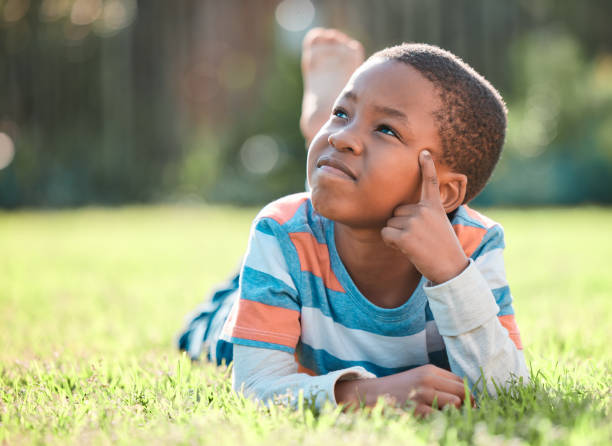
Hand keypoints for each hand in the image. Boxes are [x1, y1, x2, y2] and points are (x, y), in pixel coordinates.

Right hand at [335, 364, 471, 416]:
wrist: (372, 395)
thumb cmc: (399, 389)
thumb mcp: (419, 378)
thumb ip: (439, 382)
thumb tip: (464, 397)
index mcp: (430, 370)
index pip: (460, 381)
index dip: (467, 394)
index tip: (467, 405)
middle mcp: (428, 379)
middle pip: (462, 391)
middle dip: (466, 404)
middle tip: (462, 414)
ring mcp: (422, 394)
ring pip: (456, 403)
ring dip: (454, 412)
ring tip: (445, 416)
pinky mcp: (417, 409)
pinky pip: (441, 416)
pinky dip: (441, 421)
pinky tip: (433, 421)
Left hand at [381, 150, 468, 283]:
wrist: (450, 268)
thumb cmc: (442, 248)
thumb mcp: (438, 225)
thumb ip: (423, 214)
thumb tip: (400, 212)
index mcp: (434, 206)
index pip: (429, 182)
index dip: (426, 166)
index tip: (423, 152)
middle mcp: (423, 210)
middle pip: (396, 211)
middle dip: (400, 224)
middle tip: (418, 238)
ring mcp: (414, 221)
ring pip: (390, 223)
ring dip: (396, 235)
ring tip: (414, 244)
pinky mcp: (405, 235)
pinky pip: (385, 234)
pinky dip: (390, 242)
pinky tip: (406, 249)